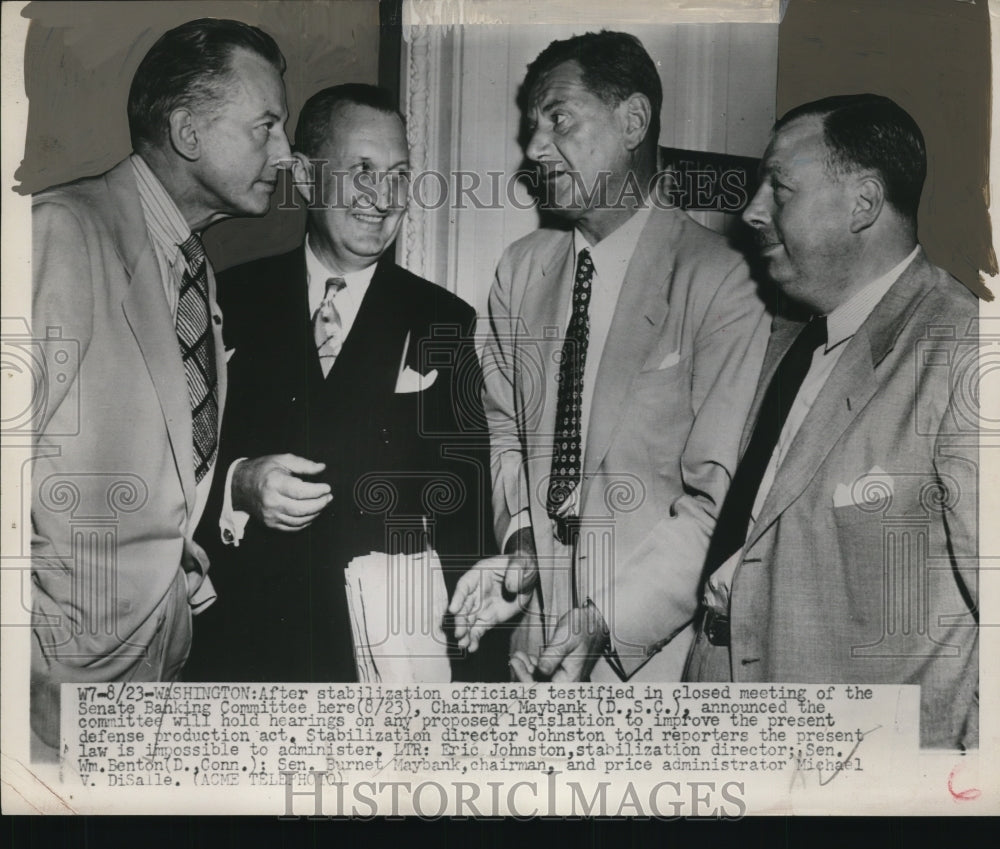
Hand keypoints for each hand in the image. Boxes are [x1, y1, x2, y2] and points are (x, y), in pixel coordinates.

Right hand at [232, 454, 331, 530]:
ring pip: (299, 521)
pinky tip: (312, 513)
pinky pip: (293, 528)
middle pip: (302, 509)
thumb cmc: (263, 470)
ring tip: (323, 503)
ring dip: (315, 513)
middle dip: (320, 504)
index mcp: (274, 483)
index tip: (327, 488)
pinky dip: (306, 522)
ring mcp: (270, 515)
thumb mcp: (282, 460)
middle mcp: (271, 502)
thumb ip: (303, 464)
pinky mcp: (270, 523)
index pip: (301, 492)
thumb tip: (322, 468)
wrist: (239, 485)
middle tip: (328, 497)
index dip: (317, 491)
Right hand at [449, 529, 538, 652]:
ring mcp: (481, 606)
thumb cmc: (521, 567)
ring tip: (464, 644)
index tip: (453, 609)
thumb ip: (516, 572)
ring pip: (468, 620)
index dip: (458, 597)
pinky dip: (475, 638)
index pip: (464, 585)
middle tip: (459, 633)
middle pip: (463, 606)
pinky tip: (472, 647)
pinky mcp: (488, 618)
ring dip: (465, 632)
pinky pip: (479, 629)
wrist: (527, 579)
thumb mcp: (521, 564)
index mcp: (479, 574)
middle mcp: (476, 591)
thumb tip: (510, 587)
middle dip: (460, 620)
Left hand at [509, 604, 608, 681]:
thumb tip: (541, 671)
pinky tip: (524, 657)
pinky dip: (530, 667)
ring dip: (524, 671)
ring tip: (517, 656)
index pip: (544, 689)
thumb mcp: (566, 639)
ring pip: (537, 682)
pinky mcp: (557, 672)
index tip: (515, 665)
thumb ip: (553, 656)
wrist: (593, 620)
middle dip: (522, 675)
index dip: (526, 679)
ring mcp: (561, 678)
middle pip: (538, 689)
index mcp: (570, 680)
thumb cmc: (583, 628)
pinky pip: (540, 675)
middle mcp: (565, 683)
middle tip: (514, 659)